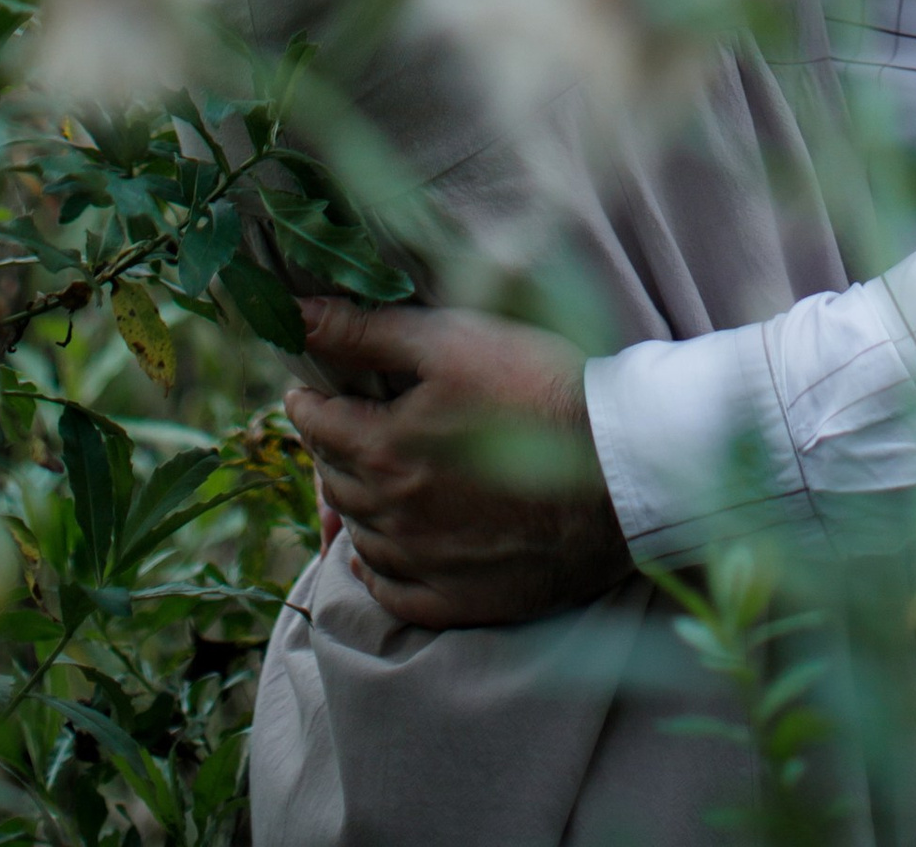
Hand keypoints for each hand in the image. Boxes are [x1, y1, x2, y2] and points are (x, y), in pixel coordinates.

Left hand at [282, 296, 633, 629]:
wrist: (618, 468)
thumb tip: (297, 316)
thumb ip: (368, 332)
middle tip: (334, 427)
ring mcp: (427, 564)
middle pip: (337, 480)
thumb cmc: (537, 390)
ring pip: (361, 536)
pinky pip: (396, 595)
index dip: (307, 401)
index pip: (318, 426)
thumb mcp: (452, 341)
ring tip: (359, 479)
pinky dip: (377, 572)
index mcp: (385, 450)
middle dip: (329, 448)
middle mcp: (394, 516)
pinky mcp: (462, 600)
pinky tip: (377, 556)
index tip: (304, 390)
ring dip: (352, 504)